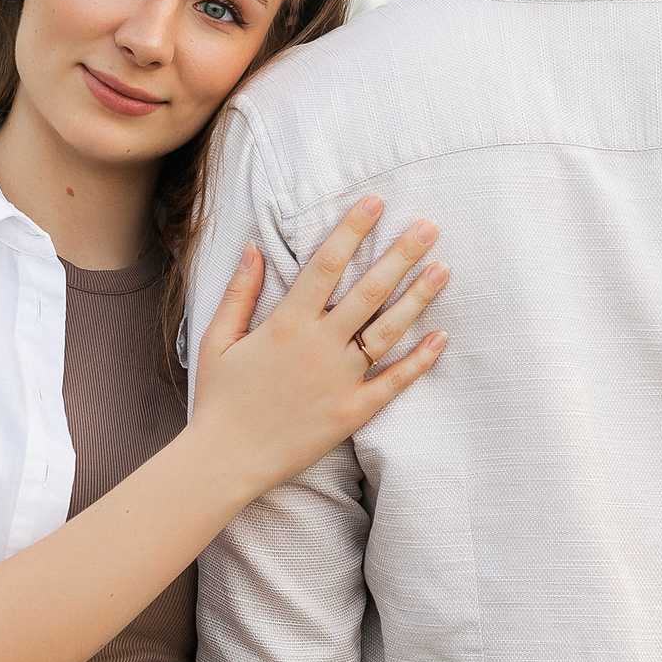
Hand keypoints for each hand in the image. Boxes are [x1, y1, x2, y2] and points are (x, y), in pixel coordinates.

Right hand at [190, 196, 449, 495]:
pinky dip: (420, 360)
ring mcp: (340, 380)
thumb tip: (254, 248)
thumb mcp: (217, 340)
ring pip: (388, 331)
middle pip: (369, 291)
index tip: (375, 201)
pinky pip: (394, 382)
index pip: (326, 264)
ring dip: (419, 298)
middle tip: (429, 227)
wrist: (225, 460)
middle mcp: (319, 346)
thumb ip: (239, 292)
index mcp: (286, 324)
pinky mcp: (353, 412)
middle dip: (401, 255)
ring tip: (444, 269)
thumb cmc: (218, 399)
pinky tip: (441, 337)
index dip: (352, 229)